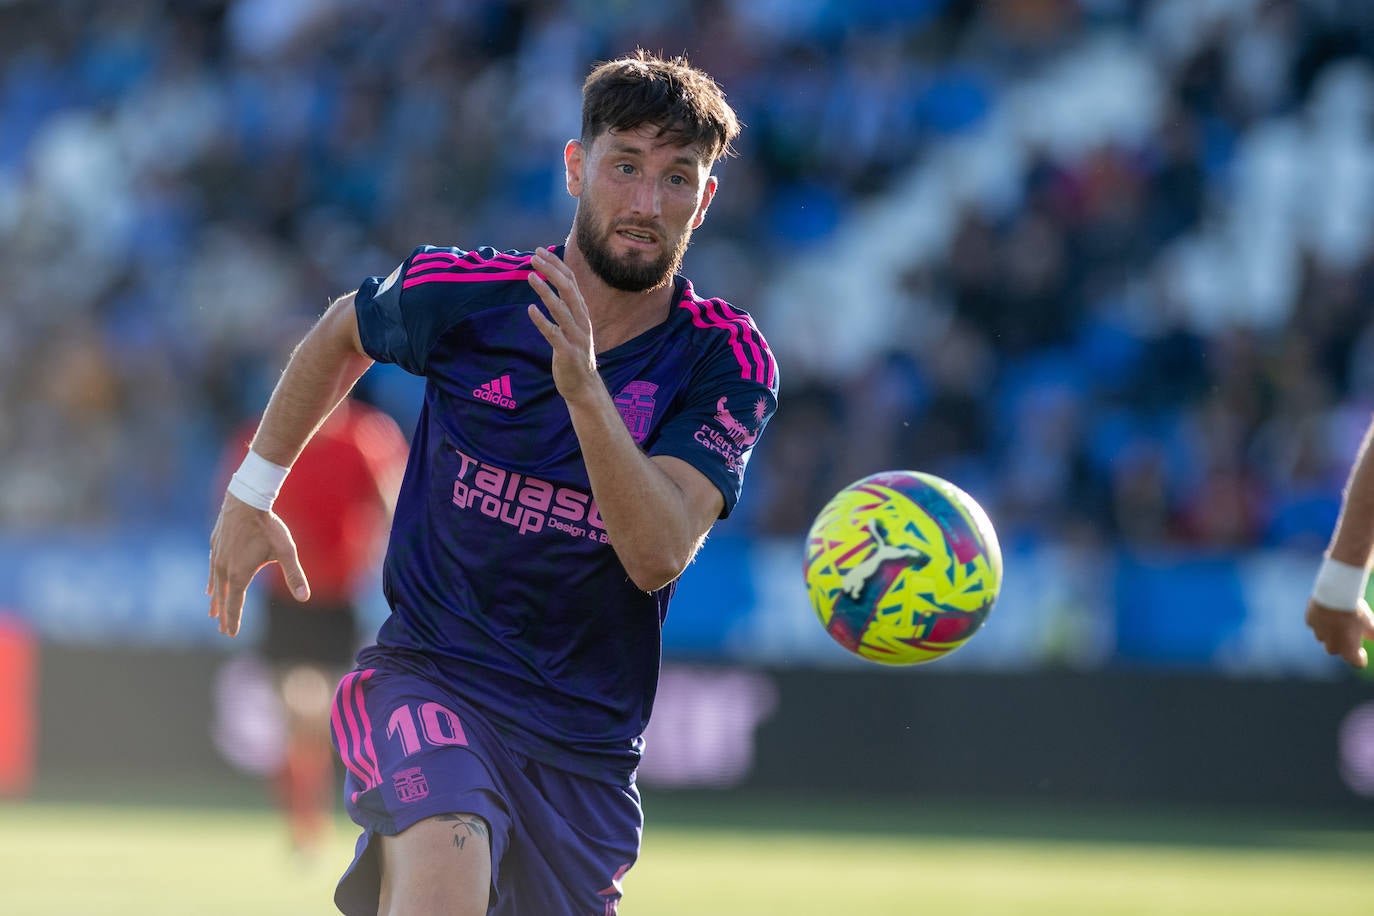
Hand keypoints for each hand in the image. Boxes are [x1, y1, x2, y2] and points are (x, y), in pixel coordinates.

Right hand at [206, 493, 309, 636]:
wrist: (246, 500)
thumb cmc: (268, 527)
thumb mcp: (286, 552)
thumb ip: (295, 575)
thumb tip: (305, 597)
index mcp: (239, 575)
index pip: (234, 605)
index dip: (233, 620)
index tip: (231, 634)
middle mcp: (224, 569)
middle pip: (222, 598)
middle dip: (223, 616)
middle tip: (223, 631)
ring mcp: (217, 557)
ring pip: (215, 585)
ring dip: (215, 600)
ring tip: (212, 613)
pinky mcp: (214, 546)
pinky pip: (211, 570)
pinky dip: (212, 582)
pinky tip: (211, 585)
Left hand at [526, 248, 598, 400]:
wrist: (584, 386)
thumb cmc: (574, 354)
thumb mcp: (573, 327)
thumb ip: (566, 308)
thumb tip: (554, 286)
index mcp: (582, 313)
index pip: (571, 282)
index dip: (557, 265)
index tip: (541, 252)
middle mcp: (582, 322)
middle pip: (568, 290)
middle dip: (551, 271)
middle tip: (534, 257)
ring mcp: (576, 337)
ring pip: (561, 309)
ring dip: (545, 291)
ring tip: (530, 276)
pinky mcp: (567, 352)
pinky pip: (554, 334)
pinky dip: (542, 321)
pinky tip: (530, 310)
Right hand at [1305, 598, 1373, 667]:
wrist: (1334, 594)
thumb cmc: (1355, 610)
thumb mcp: (1370, 623)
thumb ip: (1372, 634)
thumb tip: (1372, 638)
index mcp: (1348, 650)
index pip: (1357, 662)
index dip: (1361, 657)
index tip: (1362, 649)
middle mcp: (1332, 646)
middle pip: (1337, 650)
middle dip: (1342, 644)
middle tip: (1349, 631)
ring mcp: (1319, 634)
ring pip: (1324, 637)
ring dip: (1330, 632)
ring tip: (1337, 618)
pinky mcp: (1310, 622)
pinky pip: (1316, 625)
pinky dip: (1322, 621)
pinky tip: (1328, 610)